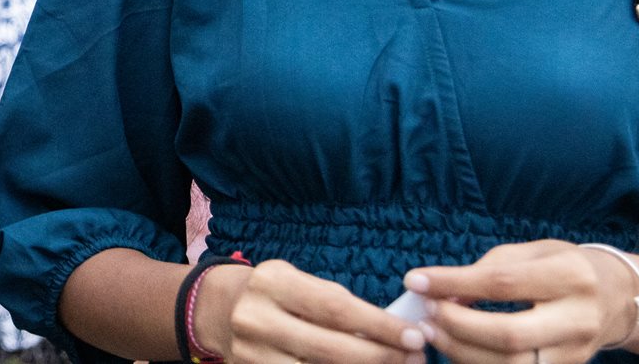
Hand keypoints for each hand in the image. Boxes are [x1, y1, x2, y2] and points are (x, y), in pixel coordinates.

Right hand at [197, 260, 425, 363]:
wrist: (222, 313)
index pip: (335, 308)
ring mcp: (252, 354)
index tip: (415, 336)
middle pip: (331, 348)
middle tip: (416, 358)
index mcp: (272, 283)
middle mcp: (257, 318)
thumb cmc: (277, 295)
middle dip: (381, 357)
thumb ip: (337, 304)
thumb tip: (394, 330)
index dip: (379, 325)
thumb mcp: (299, 283)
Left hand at [406, 241, 638, 362]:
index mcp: (569, 277)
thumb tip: (441, 293)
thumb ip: (486, 270)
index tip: (415, 280)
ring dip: (463, 352)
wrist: (617, 297)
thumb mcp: (530, 253)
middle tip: (425, 313)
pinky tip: (456, 350)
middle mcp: (577, 319)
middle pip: (509, 335)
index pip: (502, 284)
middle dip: (457, 326)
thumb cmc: (562, 266)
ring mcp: (576, 353)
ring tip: (432, 332)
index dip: (453, 284)